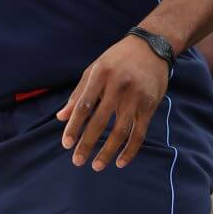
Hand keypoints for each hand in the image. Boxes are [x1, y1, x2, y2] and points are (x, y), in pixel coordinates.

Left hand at [55, 34, 168, 170]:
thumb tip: (61, 118)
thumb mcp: (94, 70)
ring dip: (108, 151)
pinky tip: (120, 162)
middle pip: (100, 121)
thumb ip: (77, 94)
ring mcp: (136, 97)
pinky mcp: (150, 106)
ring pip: (120, 131)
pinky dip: (130, 150)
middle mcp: (117, 86)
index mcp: (100, 75)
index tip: (66, 143)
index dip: (74, 126)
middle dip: (87, 143)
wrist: (151, 48)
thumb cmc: (117, 59)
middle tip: (77, 161)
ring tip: (96, 165)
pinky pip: (139, 133)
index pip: (83, 105)